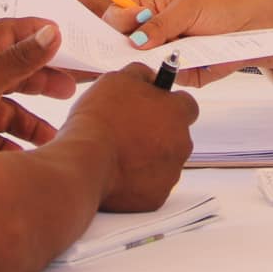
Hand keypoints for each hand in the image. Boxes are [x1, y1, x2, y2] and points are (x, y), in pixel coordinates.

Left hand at [0, 17, 79, 149]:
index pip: (9, 32)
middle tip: (69, 89)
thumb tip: (53, 32)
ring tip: (53, 138)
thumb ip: (22, 57)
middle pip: (15, 74)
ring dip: (32, 125)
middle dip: (43, 81)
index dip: (35, 30)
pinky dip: (14, 149)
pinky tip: (28, 159)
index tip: (62, 33)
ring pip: (8, 113)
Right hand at [64, 64, 198, 210]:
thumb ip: (141, 75)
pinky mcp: (157, 196)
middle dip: (158, 133)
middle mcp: (181, 143)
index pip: (186, 105)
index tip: (153, 106)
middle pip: (176, 135)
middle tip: (129, 130)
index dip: (168, 105)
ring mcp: (171, 172)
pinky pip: (152, 185)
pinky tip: (118, 171)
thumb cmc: (100, 121)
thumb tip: (150, 76)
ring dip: (149, 156)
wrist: (86, 160)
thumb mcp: (117, 80)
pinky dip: (139, 180)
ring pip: (165, 161)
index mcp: (177, 112)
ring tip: (119, 152)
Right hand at [116, 0, 272, 86]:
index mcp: (147, 8)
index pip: (117, 16)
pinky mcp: (179, 73)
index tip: (125, 33)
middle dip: (125, 52)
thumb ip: (162, 23)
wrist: (251, 26)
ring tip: (165, 60)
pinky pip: (167, 80)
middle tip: (132, 55)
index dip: (115, 24)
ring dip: (150, 66)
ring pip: (143, 67)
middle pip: (124, 46)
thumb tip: (137, 40)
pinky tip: (182, 68)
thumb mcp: (189, 8)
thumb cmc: (220, 7)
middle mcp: (151, 33)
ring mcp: (163, 55)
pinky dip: (172, 78)